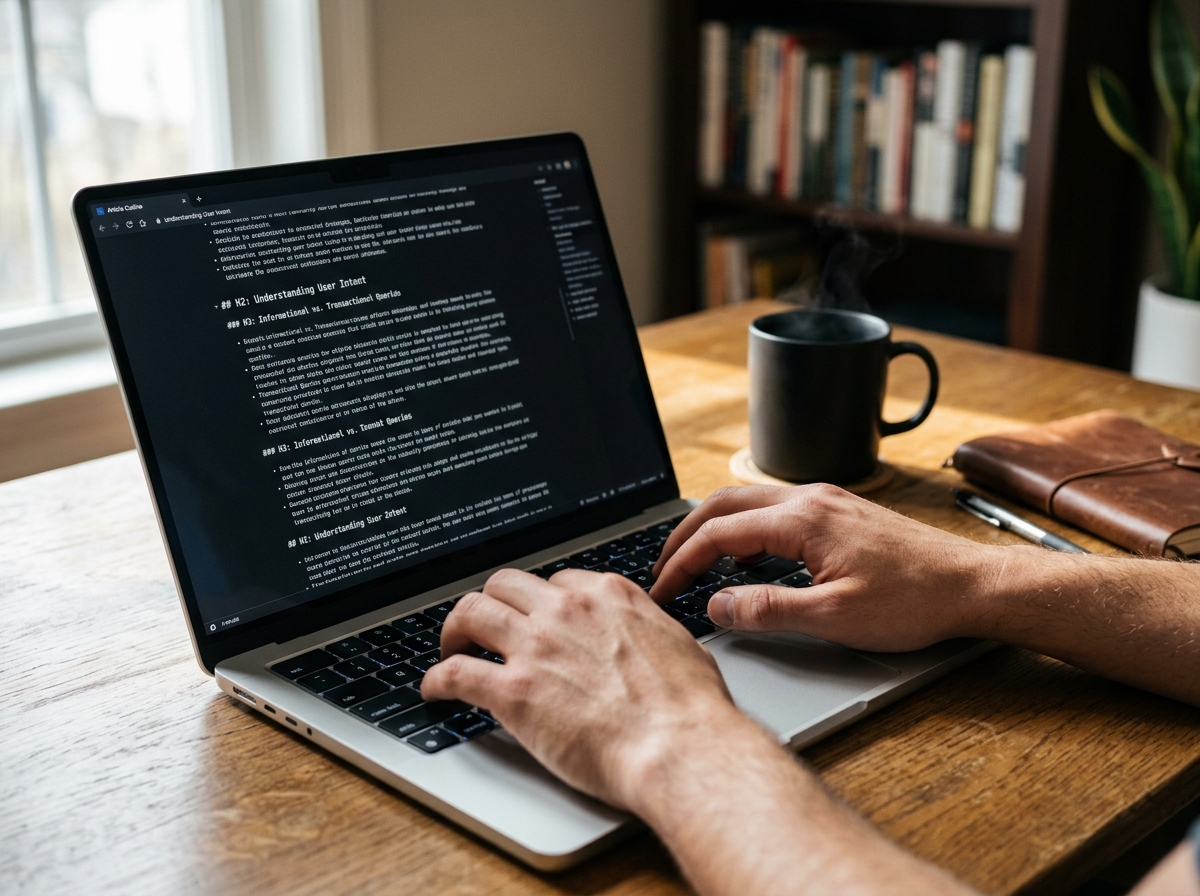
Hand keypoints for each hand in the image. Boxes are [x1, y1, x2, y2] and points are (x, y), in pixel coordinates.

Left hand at [421, 567, 742, 810]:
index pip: (556, 582)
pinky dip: (436, 679)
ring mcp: (535, 647)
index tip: (533, 618)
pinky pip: (455, 672)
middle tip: (484, 628)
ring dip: (455, 630)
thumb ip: (650, 632)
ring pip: (471, 612)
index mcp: (607, 596)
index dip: (539, 602)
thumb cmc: (691, 708)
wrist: (679, 746)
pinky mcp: (512, 691)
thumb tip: (651, 640)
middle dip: (491, 604)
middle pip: (505, 585)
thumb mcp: (678, 644)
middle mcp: (565, 611)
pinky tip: (434, 690)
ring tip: (450, 649)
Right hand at [651, 484, 998, 651]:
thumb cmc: (914, 601)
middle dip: (684, 537)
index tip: (661, 591)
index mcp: (803, 519)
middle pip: (723, 505)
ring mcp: (825, 500)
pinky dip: (742, 529)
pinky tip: (744, 559)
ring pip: (747, 502)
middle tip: (661, 572)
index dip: (680, 564)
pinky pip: (772, 509)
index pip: (718, 534)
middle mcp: (809, 497)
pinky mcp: (837, 511)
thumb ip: (768, 609)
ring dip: (712, 529)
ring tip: (691, 564)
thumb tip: (717, 605)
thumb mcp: (835, 617)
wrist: (971, 585)